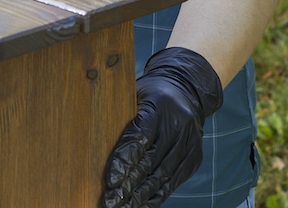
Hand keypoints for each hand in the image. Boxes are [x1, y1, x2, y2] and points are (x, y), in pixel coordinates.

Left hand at [101, 47, 223, 207]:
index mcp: (158, 108)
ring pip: (162, 176)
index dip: (124, 161)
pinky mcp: (194, 158)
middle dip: (129, 185)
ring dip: (141, 195)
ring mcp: (188, 144)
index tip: (110, 181)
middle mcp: (176, 127)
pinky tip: (142, 205)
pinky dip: (157, 196)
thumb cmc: (150, 93)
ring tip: (123, 207)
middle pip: (150, 162)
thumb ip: (120, 114)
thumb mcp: (134, 93)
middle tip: (111, 201)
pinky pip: (174, 181)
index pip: (139, 139)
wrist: (187, 90)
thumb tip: (93, 137)